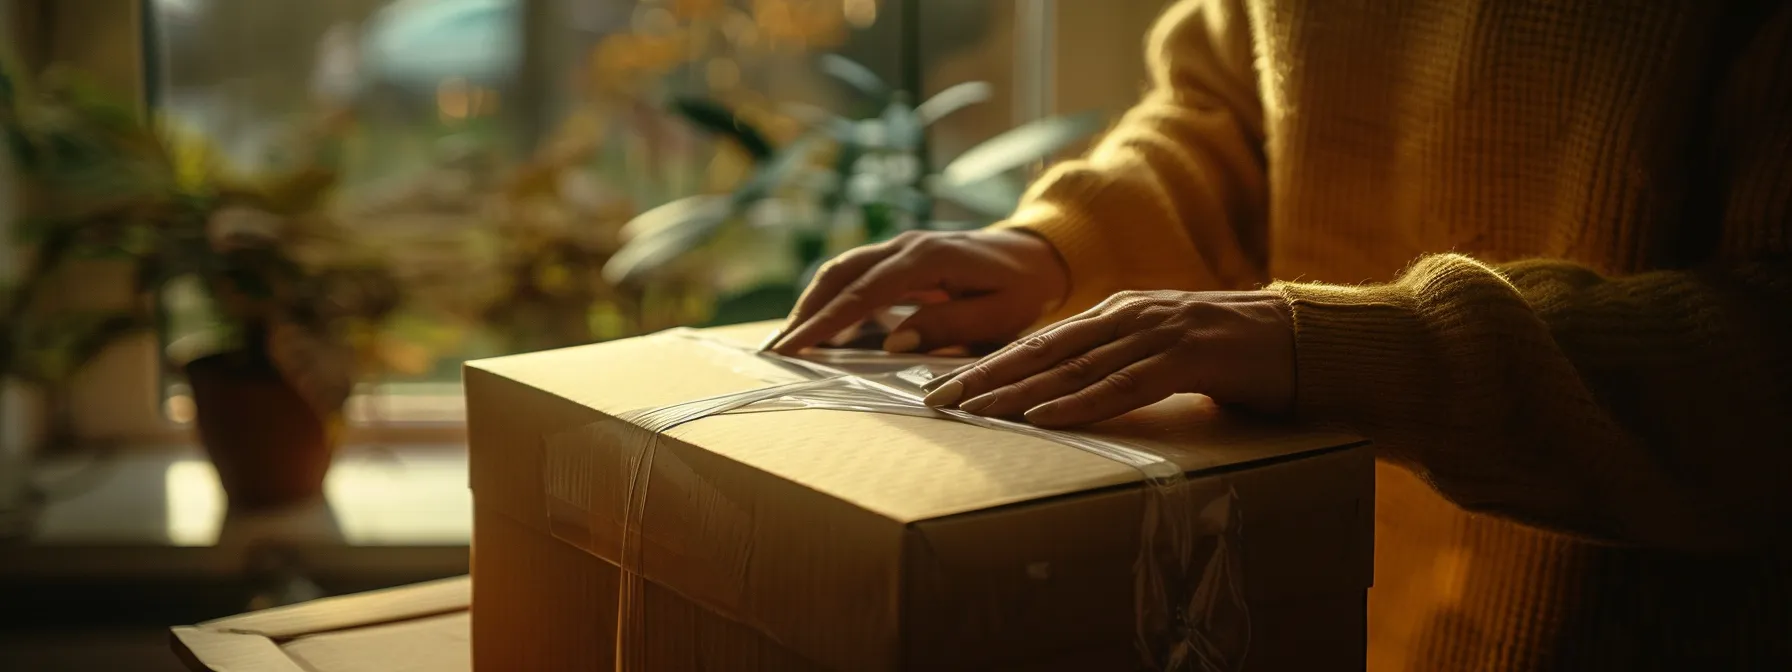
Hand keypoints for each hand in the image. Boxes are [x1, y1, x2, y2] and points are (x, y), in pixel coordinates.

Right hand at [767, 229, 1069, 354]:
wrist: (1038, 254)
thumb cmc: (1022, 289)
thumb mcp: (1000, 315)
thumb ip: (949, 326)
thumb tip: (894, 342)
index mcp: (929, 258)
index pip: (865, 292)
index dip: (827, 321)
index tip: (796, 346)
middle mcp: (907, 245)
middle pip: (841, 273)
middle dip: (806, 311)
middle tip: (777, 350)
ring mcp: (901, 247)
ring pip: (843, 270)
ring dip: (813, 303)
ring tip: (790, 341)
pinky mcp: (900, 258)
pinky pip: (857, 275)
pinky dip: (833, 299)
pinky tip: (822, 329)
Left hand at [920, 290, 1295, 426]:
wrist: (1307, 339)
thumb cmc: (1234, 356)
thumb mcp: (1164, 355)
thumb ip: (1120, 365)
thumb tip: (1068, 396)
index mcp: (1118, 313)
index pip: (1041, 343)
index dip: (989, 365)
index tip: (943, 388)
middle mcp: (1129, 315)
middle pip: (1042, 350)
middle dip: (984, 376)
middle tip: (934, 401)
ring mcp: (1158, 332)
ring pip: (1074, 367)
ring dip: (1018, 392)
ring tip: (973, 412)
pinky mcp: (1189, 356)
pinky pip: (1125, 384)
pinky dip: (1082, 403)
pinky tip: (1044, 418)